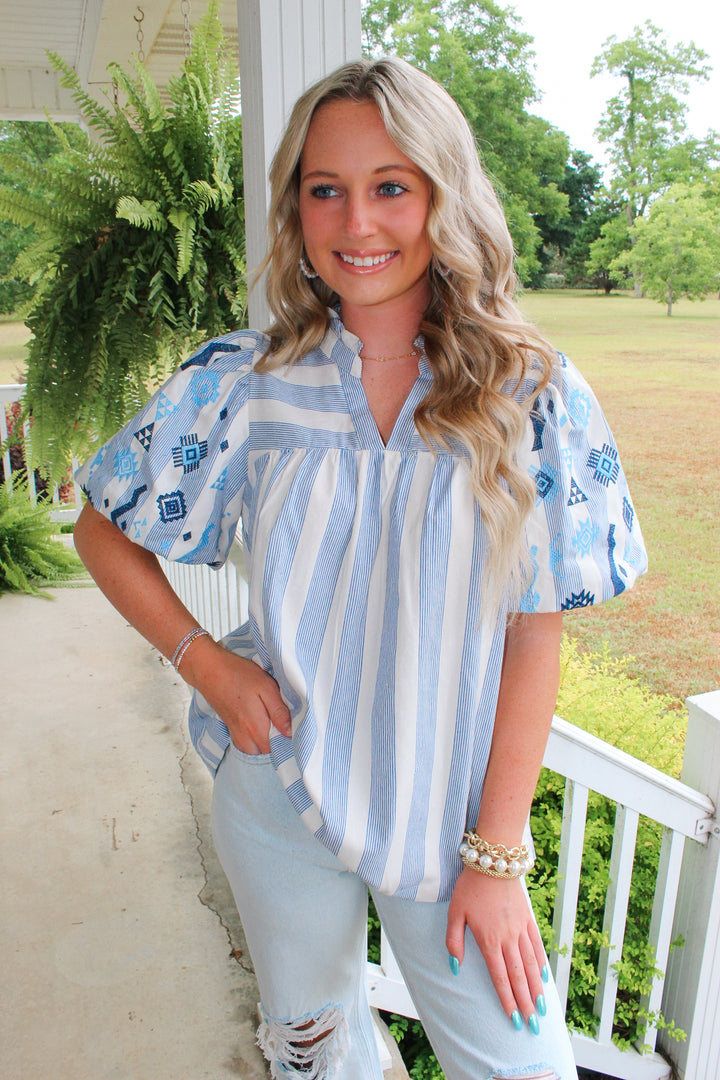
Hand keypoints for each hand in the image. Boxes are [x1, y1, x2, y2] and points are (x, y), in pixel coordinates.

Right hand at [183, 638, 291, 754]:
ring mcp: (236, 735)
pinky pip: (246, 745)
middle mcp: (245, 737)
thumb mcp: (266, 686)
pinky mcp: (231, 730)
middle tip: (285, 725)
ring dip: (266, 742)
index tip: (296, 731)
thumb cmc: (238, 675)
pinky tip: (260, 724)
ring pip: (256, 750)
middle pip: (267, 753)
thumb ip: (279, 711)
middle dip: (278, 744)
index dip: (289, 743)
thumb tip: (291, 732)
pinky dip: (255, 740)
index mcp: (256, 728)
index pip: (278, 750)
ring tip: (273, 724)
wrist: (209, 670)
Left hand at [446, 868, 546, 1032]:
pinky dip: (541, 963)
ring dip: (537, 989)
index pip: (500, 977)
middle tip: (533, 1025)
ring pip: (531, 965)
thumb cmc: (470, 887)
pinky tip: (545, 977)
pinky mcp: (528, 919)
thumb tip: (455, 967)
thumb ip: (454, 941)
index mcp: (488, 940)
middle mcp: (507, 939)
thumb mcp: (455, 912)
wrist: (493, 861)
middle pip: (519, 977)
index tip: (514, 1020)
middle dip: (526, 1003)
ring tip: (542, 1009)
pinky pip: (537, 945)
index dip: (507, 1000)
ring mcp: (520, 929)